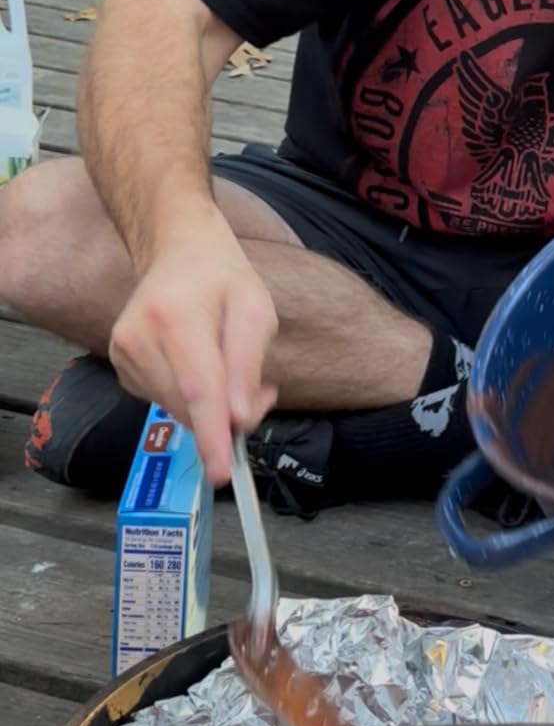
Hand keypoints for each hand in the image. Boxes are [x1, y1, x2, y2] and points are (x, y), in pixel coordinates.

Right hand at [108, 208, 278, 485]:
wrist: (178, 252)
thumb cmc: (223, 280)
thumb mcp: (256, 310)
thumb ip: (248, 364)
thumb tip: (240, 418)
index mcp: (175, 316)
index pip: (196, 387)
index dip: (212, 434)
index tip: (223, 473)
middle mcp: (138, 336)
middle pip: (187, 405)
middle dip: (227, 416)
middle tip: (260, 392)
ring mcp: (122, 352)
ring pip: (175, 409)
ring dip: (210, 408)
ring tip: (230, 368)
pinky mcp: (120, 366)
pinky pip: (163, 402)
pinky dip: (189, 400)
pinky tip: (200, 367)